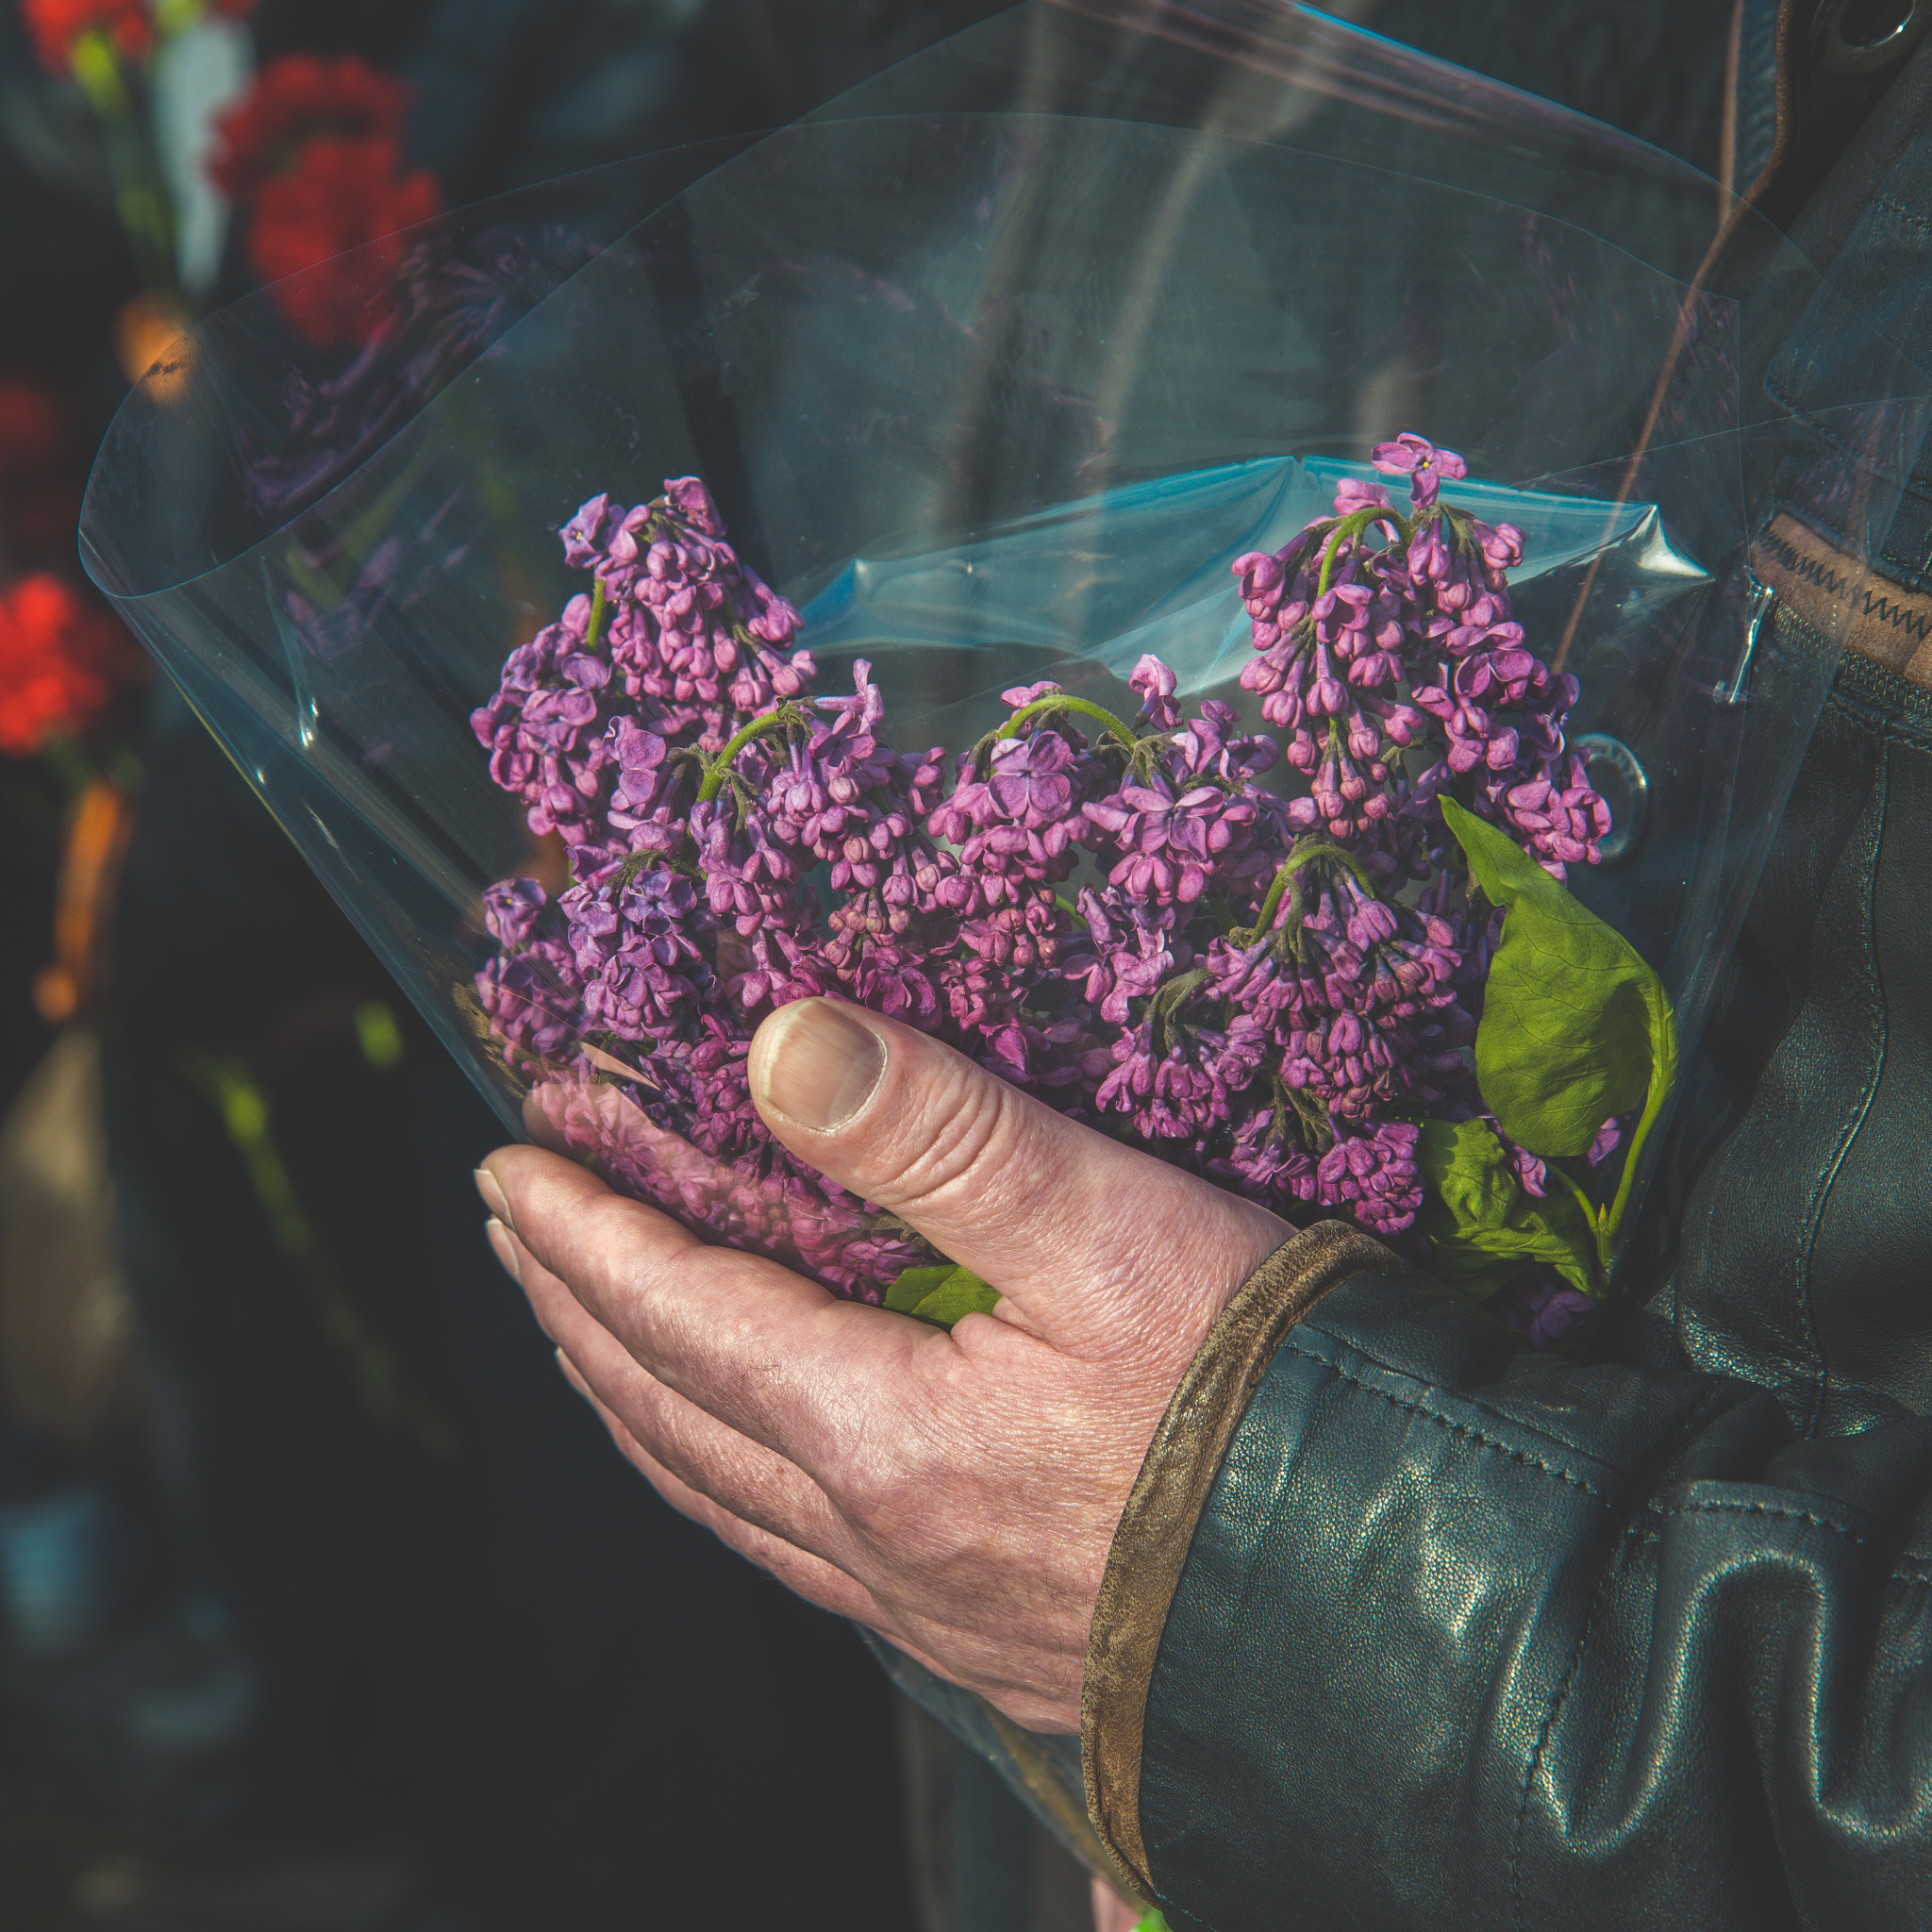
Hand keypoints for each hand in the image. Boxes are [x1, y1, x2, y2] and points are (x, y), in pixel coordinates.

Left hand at [477, 996, 1288, 1732]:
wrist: (1401, 1596)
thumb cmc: (1263, 1396)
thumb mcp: (1108, 1229)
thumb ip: (940, 1132)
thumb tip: (776, 1042)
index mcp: (884, 1438)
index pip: (681, 1317)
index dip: (585, 1235)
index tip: (508, 1165)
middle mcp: (877, 1542)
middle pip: (670, 1416)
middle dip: (576, 1316)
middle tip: (518, 1238)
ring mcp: (925, 1608)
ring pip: (722, 1499)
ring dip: (635, 1406)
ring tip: (587, 1342)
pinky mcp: (985, 1639)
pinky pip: (799, 1558)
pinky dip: (725, 1486)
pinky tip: (742, 1470)